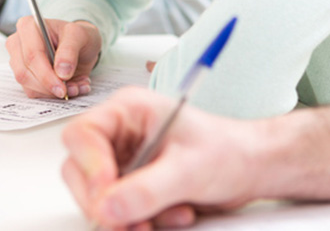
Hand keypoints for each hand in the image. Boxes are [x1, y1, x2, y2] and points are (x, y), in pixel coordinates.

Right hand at [6, 18, 101, 98]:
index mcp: (28, 26)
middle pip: (25, 72)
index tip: (62, 86)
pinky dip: (52, 95)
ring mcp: (18, 61)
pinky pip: (33, 92)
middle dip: (48, 86)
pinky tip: (70, 88)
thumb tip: (61, 72)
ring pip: (27, 85)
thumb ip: (70, 50)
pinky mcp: (24, 76)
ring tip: (75, 87)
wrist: (81, 46)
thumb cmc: (77, 36)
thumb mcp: (79, 35)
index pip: (32, 55)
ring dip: (52, 92)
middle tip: (69, 91)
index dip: (46, 74)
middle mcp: (18, 43)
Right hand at [61, 87, 259, 228]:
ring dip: (126, 216)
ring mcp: (124, 161)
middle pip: (80, 171)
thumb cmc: (227, 150)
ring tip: (166, 217)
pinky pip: (116, 211)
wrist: (249, 168)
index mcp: (130, 110)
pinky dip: (138, 221)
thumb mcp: (189, 169)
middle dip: (106, 201)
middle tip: (130, 221)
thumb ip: (147, 188)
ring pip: (97, 196)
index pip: (83, 134)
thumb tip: (107, 205)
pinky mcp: (131, 185)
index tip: (107, 193)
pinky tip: (171, 215)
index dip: (90, 166)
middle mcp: (121, 134)